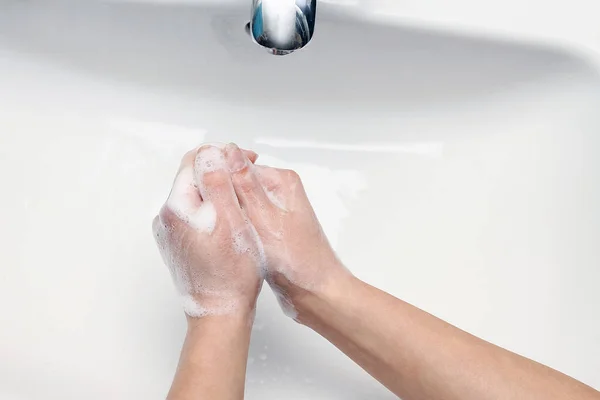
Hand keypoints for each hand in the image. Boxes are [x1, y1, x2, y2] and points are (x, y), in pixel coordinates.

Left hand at [153, 145, 264, 317]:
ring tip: (243, 202)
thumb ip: (218, 182)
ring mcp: (170, 231)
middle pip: (194, 177)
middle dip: (222, 172)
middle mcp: (166, 217)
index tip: (247, 161)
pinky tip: (231, 222)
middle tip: (248, 179)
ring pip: (196, 196)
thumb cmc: (230, 273)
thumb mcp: (231, 220)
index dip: (223, 155)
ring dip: (218, 191)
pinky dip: (213, 210)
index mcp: (176, 206)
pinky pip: (195, 214)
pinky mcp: (178, 243)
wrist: (219, 312)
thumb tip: (211, 152)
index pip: (195, 160)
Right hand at [222, 143, 350, 318]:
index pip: (237, 166)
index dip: (217, 182)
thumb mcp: (264, 218)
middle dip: (222, 201)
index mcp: (281, 181)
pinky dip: (237, 231)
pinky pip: (245, 222)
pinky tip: (232, 243)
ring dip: (229, 217)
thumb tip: (228, 152)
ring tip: (223, 234)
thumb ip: (245, 185)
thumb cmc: (297, 261)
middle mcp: (279, 192)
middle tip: (214, 222)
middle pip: (237, 185)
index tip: (204, 200)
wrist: (316, 293)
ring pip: (239, 206)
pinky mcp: (271, 230)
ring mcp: (275, 212)